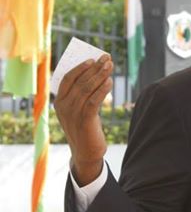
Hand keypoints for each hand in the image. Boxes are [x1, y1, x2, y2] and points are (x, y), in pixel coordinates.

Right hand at [54, 54, 113, 185]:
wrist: (86, 153)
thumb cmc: (85, 128)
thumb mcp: (80, 110)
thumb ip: (83, 95)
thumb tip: (97, 74)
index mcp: (59, 102)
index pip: (67, 78)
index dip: (80, 67)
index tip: (92, 58)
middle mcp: (63, 106)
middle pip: (79, 81)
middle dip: (94, 68)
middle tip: (106, 58)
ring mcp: (72, 114)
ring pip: (86, 89)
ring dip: (100, 75)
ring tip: (110, 66)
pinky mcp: (84, 121)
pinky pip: (93, 101)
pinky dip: (102, 90)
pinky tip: (110, 82)